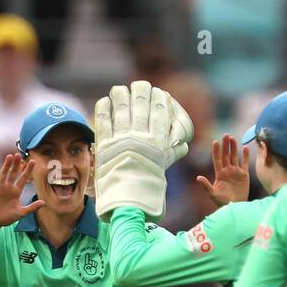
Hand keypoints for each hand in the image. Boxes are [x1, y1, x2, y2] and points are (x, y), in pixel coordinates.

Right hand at [0, 154, 42, 232]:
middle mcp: (8, 188)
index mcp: (16, 192)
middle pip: (13, 174)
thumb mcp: (21, 213)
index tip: (33, 161)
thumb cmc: (7, 217)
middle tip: (19, 155)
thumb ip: (32, 207)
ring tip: (10, 156)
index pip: (23, 179)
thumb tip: (44, 202)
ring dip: (6, 166)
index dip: (27, 170)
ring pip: (4, 175)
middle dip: (16, 165)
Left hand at [94, 80, 195, 219]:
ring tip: (120, 90)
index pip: (159, 112)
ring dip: (121, 95)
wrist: (128, 200)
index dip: (159, 98)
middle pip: (141, 105)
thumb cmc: (149, 186)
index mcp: (156, 143)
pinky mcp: (104, 144)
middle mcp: (139, 138)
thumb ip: (172, 153)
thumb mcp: (164, 168)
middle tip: (141, 85)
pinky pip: (103, 121)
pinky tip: (106, 101)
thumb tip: (183, 144)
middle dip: (141, 91)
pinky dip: (104, 109)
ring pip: (121, 109)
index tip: (159, 92)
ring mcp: (121, 140)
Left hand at [196, 134, 249, 207]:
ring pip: (234, 157)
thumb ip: (206, 186)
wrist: (235, 207)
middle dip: (225, 146)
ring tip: (233, 139)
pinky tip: (245, 148)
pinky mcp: (244, 175)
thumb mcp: (213, 194)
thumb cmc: (222, 202)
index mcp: (219, 174)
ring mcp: (236, 172)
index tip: (215, 142)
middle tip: (225, 135)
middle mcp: (227, 171)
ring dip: (234, 148)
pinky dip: (245, 156)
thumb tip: (198, 178)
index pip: (217, 159)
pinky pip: (245, 163)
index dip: (216, 151)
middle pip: (226, 156)